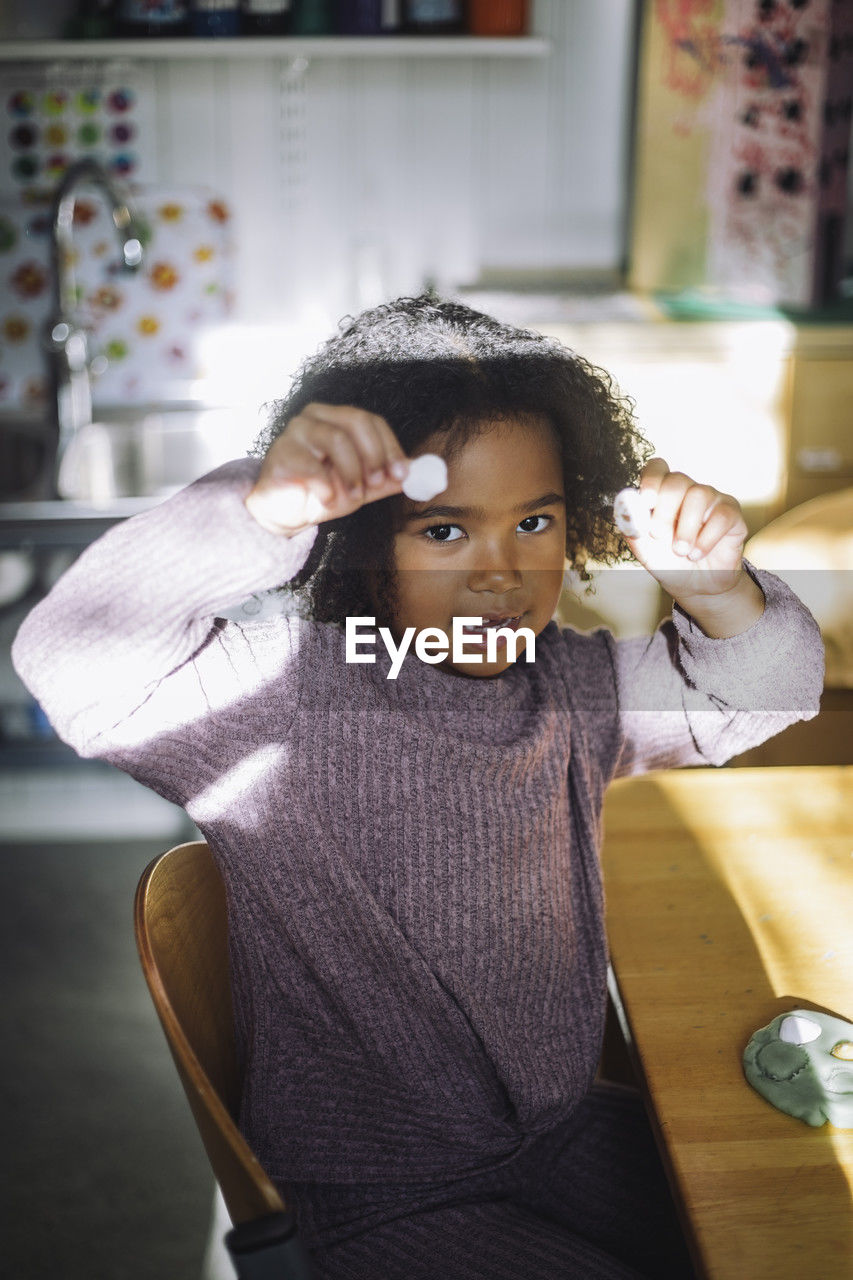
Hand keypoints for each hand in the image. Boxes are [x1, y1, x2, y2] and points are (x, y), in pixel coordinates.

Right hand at [245, 403, 408, 535]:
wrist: (286, 512)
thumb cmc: (323, 492)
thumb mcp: (362, 488)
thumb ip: (387, 479)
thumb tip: (418, 473)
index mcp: (339, 419)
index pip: (372, 421)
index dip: (390, 447)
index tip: (402, 474)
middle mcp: (317, 416)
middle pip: (356, 420)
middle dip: (374, 454)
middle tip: (379, 483)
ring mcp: (297, 430)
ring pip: (336, 439)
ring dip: (352, 473)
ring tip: (353, 497)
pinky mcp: (282, 451)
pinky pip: (312, 465)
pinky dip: (326, 487)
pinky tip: (326, 499)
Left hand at [622, 458, 758, 628]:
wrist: (694, 586)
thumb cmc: (668, 561)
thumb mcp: (643, 548)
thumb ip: (633, 526)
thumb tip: (627, 506)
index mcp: (662, 493)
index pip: (657, 468)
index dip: (651, 480)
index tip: (646, 502)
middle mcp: (687, 491)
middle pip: (677, 480)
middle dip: (665, 510)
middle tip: (659, 535)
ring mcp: (711, 500)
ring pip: (700, 495)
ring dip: (687, 528)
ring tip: (681, 551)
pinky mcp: (731, 514)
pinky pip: (722, 515)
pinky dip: (706, 538)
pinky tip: (697, 554)